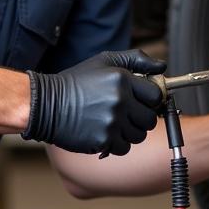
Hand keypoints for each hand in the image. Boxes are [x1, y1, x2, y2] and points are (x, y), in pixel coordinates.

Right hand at [23, 49, 165, 155]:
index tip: (141, 100)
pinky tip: (103, 132)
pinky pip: (124, 147)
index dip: (150, 99)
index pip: (155, 95)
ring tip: (112, 122)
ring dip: (129, 132)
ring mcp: (111, 122)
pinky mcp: (103, 140)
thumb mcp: (104, 61)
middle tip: (125, 113)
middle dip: (141, 117)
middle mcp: (119, 101)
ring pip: (138, 135)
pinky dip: (116, 144)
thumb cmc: (76, 82)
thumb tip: (162, 66)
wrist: (45, 105)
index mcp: (122, 79)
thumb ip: (136, 60)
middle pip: (150, 119)